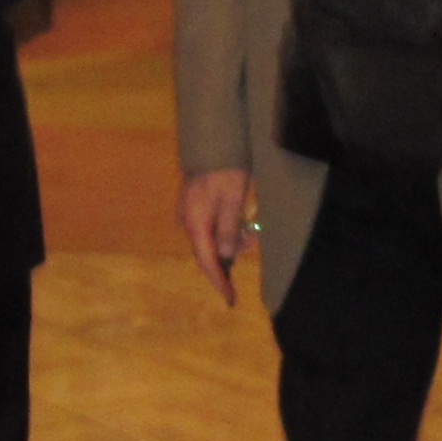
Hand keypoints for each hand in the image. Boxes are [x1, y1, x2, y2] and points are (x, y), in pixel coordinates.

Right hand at [178, 169, 255, 303]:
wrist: (213, 141)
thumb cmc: (225, 170)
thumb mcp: (232, 200)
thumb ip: (228, 229)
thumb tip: (226, 256)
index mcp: (196, 222)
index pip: (206, 260)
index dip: (219, 281)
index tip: (230, 299)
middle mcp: (188, 221)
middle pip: (208, 251)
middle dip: (230, 257)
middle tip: (252, 248)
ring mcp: (190, 212)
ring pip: (211, 238)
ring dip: (232, 240)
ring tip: (252, 231)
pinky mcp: (196, 206)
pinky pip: (211, 226)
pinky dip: (227, 229)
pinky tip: (242, 223)